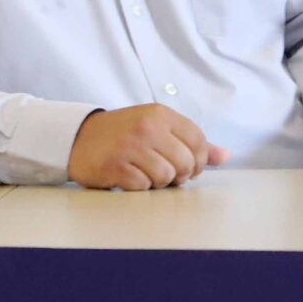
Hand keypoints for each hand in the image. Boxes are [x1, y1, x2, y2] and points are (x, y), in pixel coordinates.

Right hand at [68, 105, 228, 190]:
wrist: (77, 137)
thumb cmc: (124, 134)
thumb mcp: (158, 128)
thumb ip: (191, 141)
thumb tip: (225, 156)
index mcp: (161, 114)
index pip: (198, 140)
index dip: (200, 160)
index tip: (191, 167)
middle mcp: (147, 128)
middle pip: (185, 162)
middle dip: (181, 174)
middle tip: (169, 174)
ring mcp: (130, 147)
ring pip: (166, 176)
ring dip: (160, 182)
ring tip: (147, 174)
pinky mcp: (114, 166)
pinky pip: (142, 186)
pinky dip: (140, 187)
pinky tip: (131, 178)